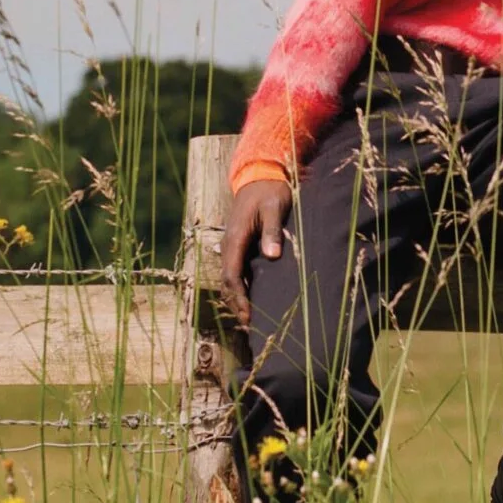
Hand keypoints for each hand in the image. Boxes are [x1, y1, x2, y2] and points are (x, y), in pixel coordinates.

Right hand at [218, 179, 291, 325]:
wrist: (259, 175)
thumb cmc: (270, 191)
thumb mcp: (275, 207)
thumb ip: (273, 231)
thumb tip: (271, 256)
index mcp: (236, 237)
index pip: (232, 275)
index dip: (239, 298)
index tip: (248, 316)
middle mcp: (229, 244)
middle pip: (228, 282)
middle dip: (236, 305)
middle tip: (250, 327)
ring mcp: (232, 246)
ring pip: (230, 278)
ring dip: (237, 299)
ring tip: (250, 320)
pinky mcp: (239, 245)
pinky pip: (236, 271)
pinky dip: (240, 288)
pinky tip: (251, 300)